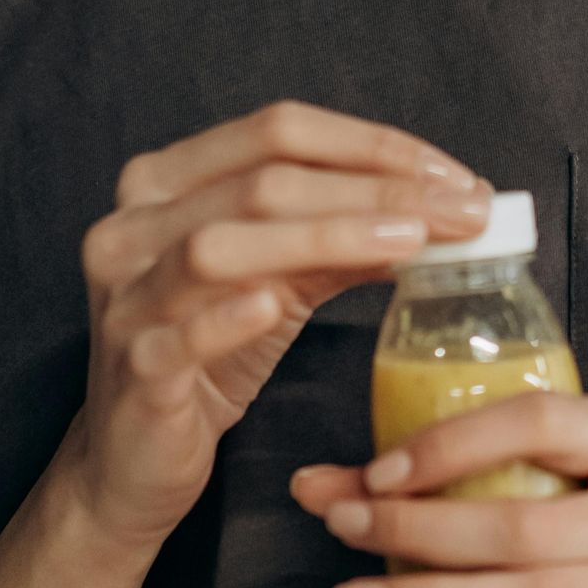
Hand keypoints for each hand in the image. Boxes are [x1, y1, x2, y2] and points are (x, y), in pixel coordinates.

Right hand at [58, 101, 492, 555]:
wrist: (135, 457)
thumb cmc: (209, 356)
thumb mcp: (281, 282)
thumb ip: (343, 240)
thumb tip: (441, 210)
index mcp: (167, 182)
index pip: (277, 131)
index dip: (372, 145)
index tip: (453, 178)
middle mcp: (133, 225)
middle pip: (261, 182)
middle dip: (374, 192)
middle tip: (461, 213)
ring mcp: (125, 296)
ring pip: (218, 245)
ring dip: (325, 236)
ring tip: (410, 245)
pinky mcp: (132, 368)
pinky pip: (178, 334)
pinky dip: (228, 316)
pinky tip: (275, 306)